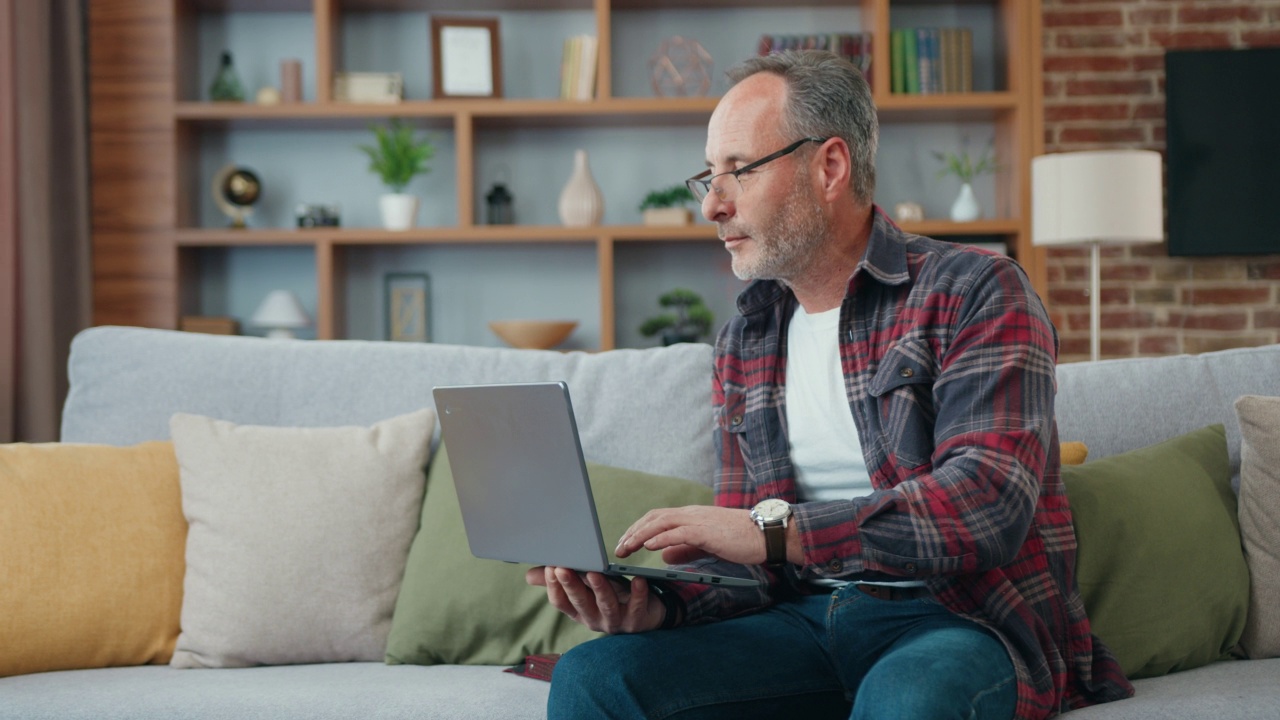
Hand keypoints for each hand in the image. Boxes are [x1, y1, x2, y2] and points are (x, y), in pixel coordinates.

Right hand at [525, 566, 664, 633]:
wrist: (645, 616)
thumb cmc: (611, 597)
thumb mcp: (585, 589)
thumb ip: (560, 582)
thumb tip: (529, 576)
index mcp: (579, 612)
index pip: (561, 602)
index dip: (555, 587)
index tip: (551, 567)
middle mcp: (594, 619)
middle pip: (581, 603)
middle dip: (571, 586)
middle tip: (563, 568)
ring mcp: (616, 621)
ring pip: (606, 605)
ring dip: (600, 589)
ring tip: (595, 573)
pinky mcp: (637, 620)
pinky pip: (637, 606)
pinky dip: (638, 594)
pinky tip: (637, 580)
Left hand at [615, 506, 765, 565]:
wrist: (766, 535)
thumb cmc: (740, 540)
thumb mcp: (707, 545)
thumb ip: (685, 549)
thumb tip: (663, 554)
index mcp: (692, 516)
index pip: (658, 518)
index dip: (638, 528)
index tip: (625, 542)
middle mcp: (692, 514)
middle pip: (654, 517)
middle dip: (633, 531)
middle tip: (618, 548)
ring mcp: (699, 521)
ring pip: (662, 522)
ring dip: (640, 534)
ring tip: (626, 547)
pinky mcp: (708, 531)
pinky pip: (680, 532)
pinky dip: (662, 538)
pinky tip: (649, 546)